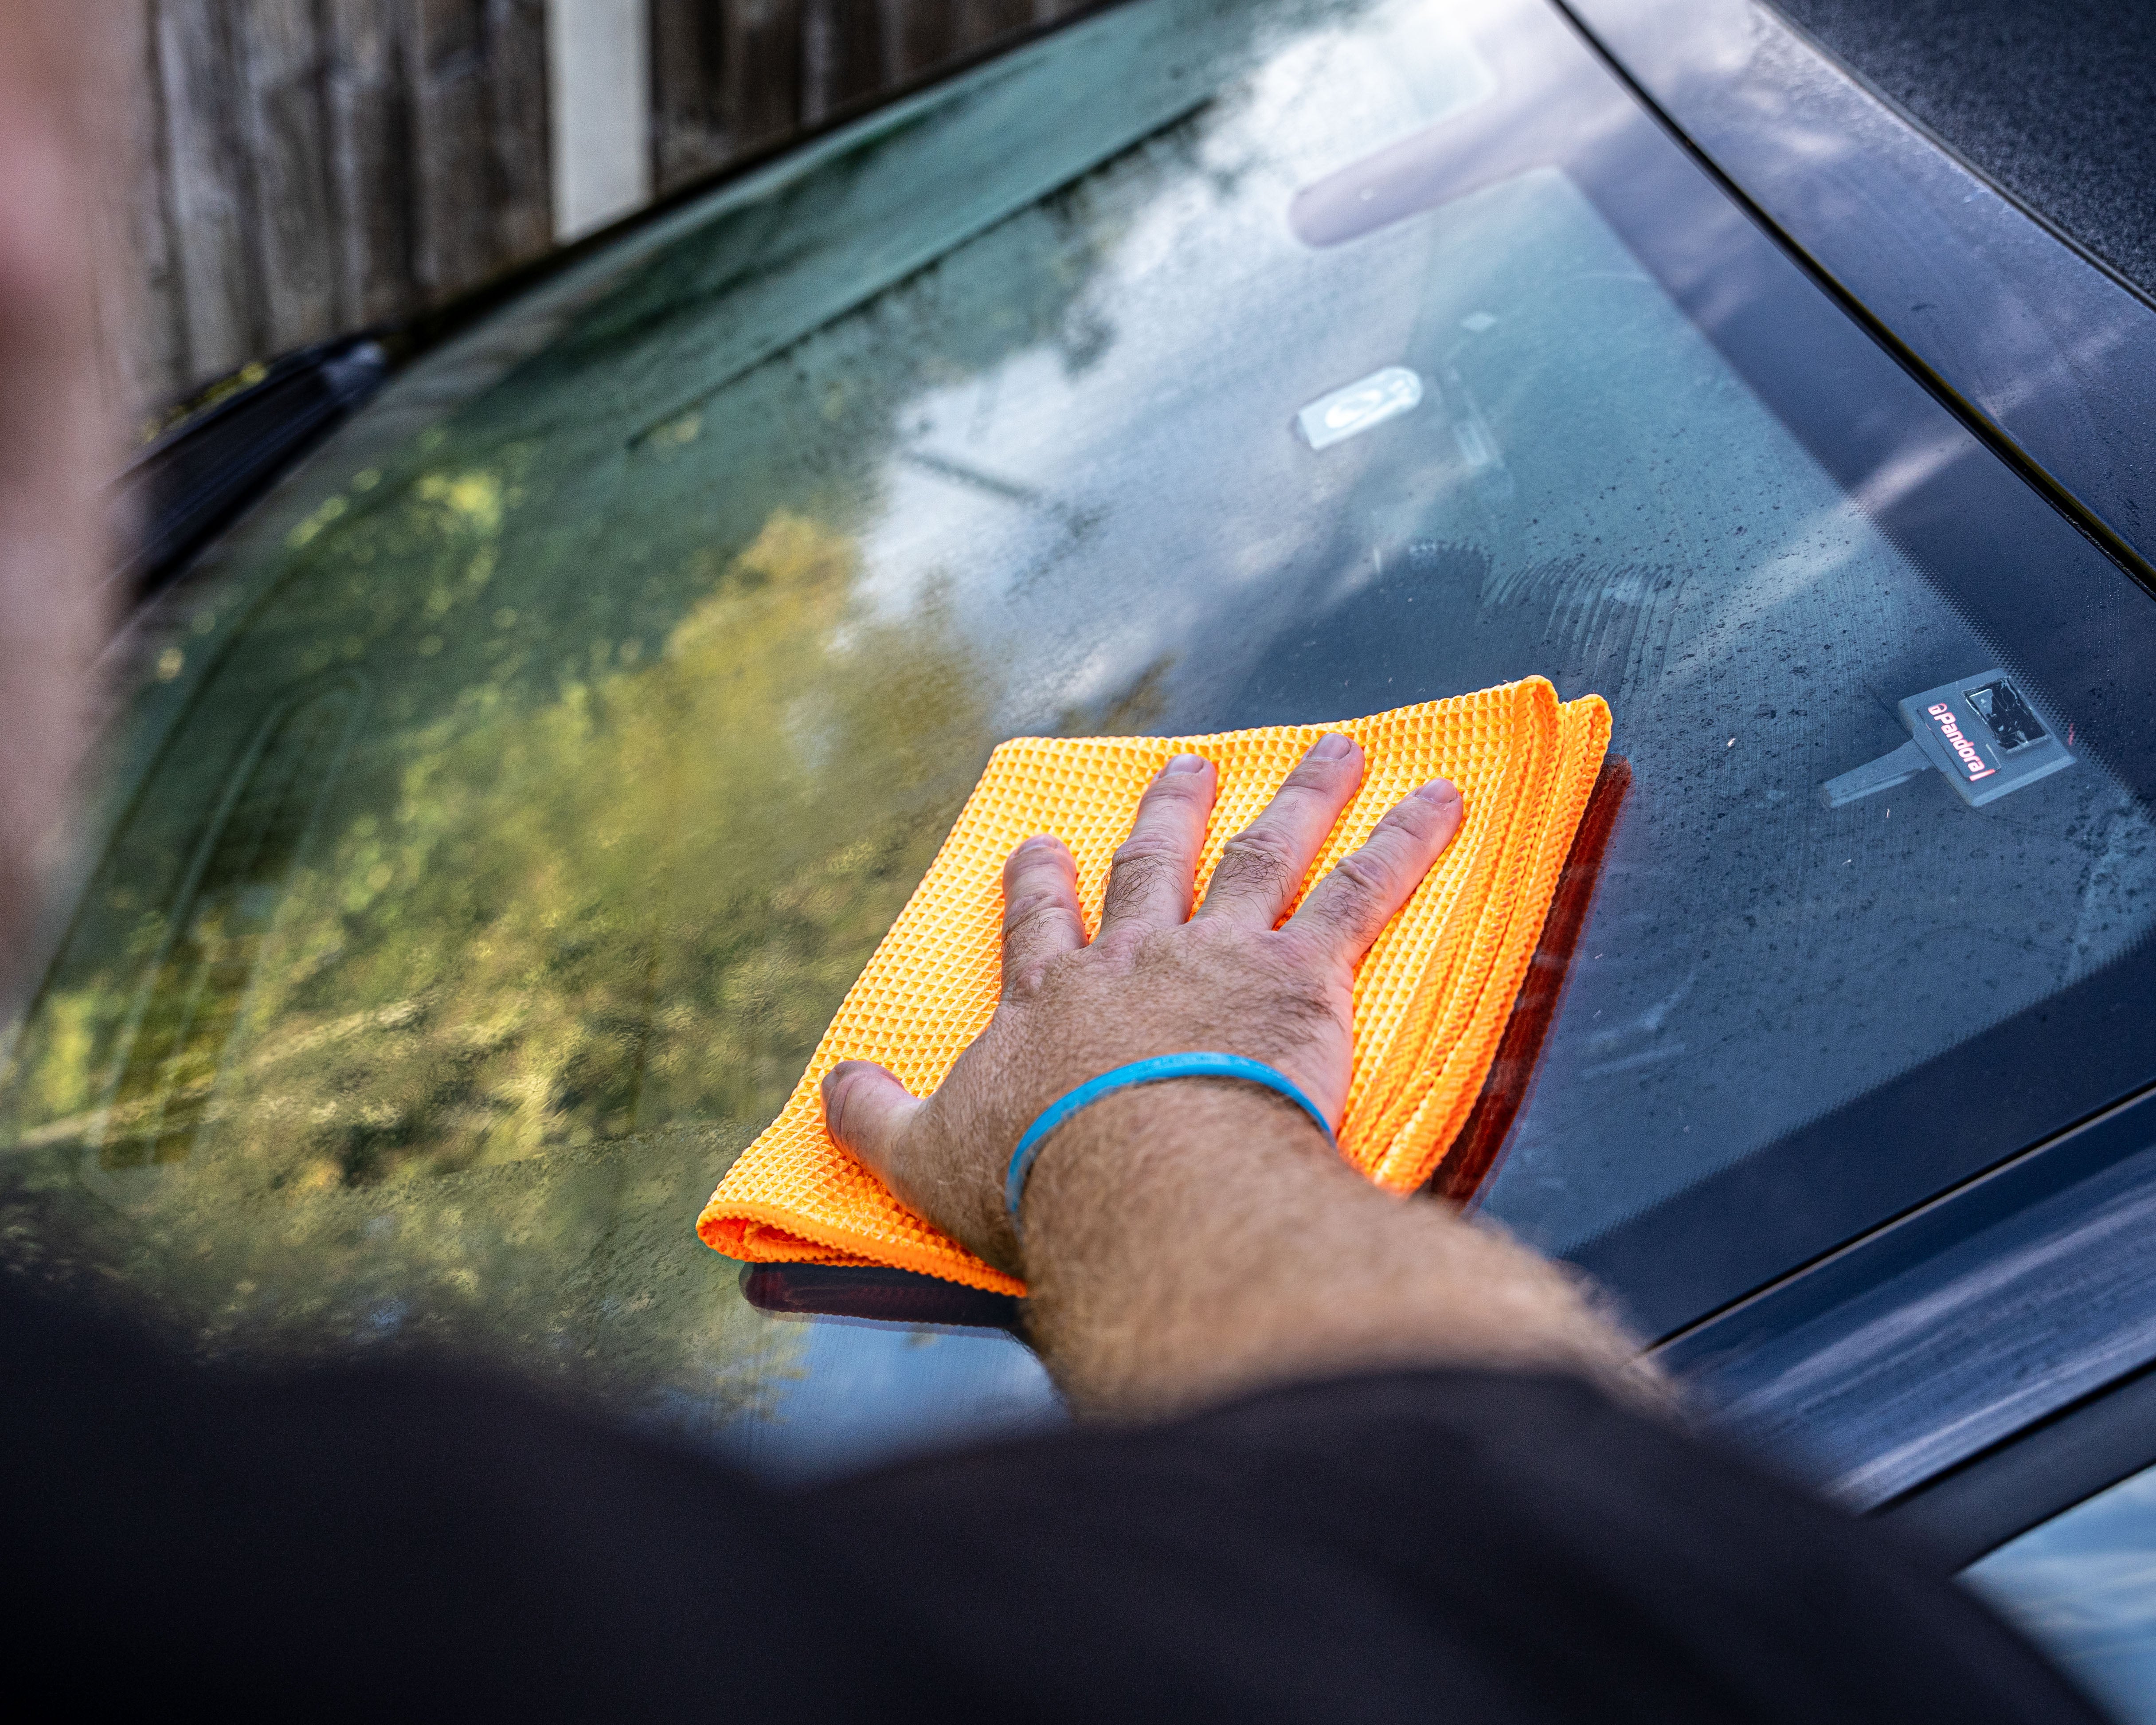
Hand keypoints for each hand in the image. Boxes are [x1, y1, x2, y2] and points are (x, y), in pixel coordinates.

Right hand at [820, 733, 1463, 1277]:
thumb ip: (873, 1121)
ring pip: (1265, 853)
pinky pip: (1361, 890)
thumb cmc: (1037, 1181)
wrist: (1141, 1186)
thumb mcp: (924, 1159)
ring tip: (1333, 751)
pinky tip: (1442, 799)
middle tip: (1187, 770)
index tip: (1044, 847)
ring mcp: (1221, 955)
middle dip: (1170, 814)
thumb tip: (832, 1089)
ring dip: (1301, 797)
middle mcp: (1137, 957)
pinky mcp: (1302, 975)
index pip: (1043, 924)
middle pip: (1156, 865)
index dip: (1042, 884)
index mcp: (1053, 1000)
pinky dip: (1403, 840)